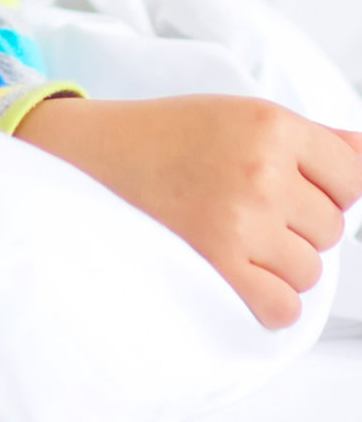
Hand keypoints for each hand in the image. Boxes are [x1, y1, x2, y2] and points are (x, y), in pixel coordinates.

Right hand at [14, 93, 361, 329]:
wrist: (86, 159)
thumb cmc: (162, 138)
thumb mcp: (237, 114)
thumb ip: (310, 138)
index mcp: (269, 124)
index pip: (351, 176)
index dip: (322, 186)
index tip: (286, 186)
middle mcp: (260, 171)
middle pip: (331, 227)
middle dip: (295, 224)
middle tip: (241, 208)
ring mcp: (239, 222)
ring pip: (308, 269)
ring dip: (277, 263)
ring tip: (229, 236)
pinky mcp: (216, 268)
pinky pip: (282, 306)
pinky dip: (264, 299)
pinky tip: (233, 273)